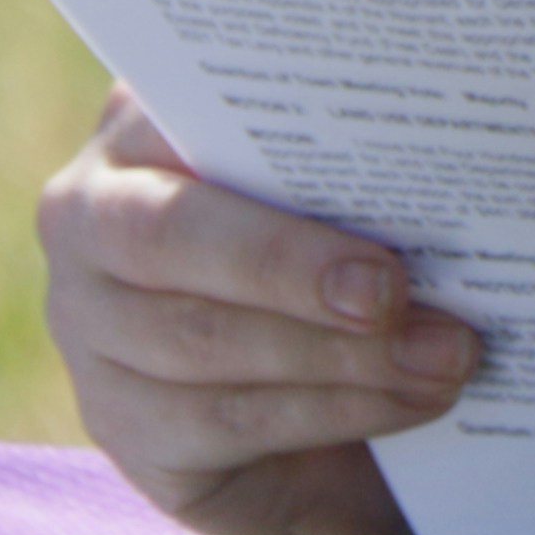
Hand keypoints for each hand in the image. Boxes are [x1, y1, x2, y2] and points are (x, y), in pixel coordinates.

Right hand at [37, 86, 477, 534]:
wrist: (316, 424)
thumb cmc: (335, 266)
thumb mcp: (335, 196)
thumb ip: (349, 165)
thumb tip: (444, 151)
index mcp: (140, 131)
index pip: (176, 107)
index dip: (256, 125)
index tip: (356, 137)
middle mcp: (90, 221)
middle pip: (169, 236)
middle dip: (288, 264)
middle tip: (390, 288)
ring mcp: (90, 331)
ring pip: (204, 340)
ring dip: (341, 353)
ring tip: (445, 353)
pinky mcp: (124, 428)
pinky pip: (227, 420)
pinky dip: (334, 410)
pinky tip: (411, 399)